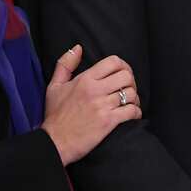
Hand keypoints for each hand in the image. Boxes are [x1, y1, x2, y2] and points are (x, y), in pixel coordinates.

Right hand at [41, 45, 141, 165]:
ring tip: (130, 103)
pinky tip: (132, 115)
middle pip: (126, 76)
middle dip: (131, 82)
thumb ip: (65, 64)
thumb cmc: (55, 115)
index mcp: (85, 79)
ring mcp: (103, 106)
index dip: (123, 66)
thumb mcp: (54, 86)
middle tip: (127, 89)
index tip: (123, 74)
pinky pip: (132, 111)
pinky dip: (136, 112)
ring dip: (134, 98)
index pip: (114, 62)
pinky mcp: (108, 121)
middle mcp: (95, 90)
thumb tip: (78, 47)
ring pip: (131, 93)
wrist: (54, 142)